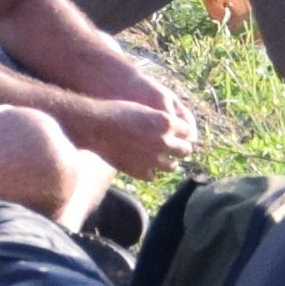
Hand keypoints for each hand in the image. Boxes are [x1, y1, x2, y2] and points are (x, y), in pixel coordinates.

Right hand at [64, 88, 195, 181]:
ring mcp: (153, 158)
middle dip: (181, 149)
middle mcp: (164, 141)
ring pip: (172, 166)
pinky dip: (150, 172)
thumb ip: (162, 120)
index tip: (180, 135)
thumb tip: (173, 128)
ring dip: (168, 163)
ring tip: (162, 160)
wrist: (96, 126)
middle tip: (176, 149)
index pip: (188, 132)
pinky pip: (153, 176)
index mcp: (167, 122)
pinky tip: (143, 166)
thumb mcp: (145, 109)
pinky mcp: (141, 171)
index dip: (184, 134)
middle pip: (184, 150)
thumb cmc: (118, 112)